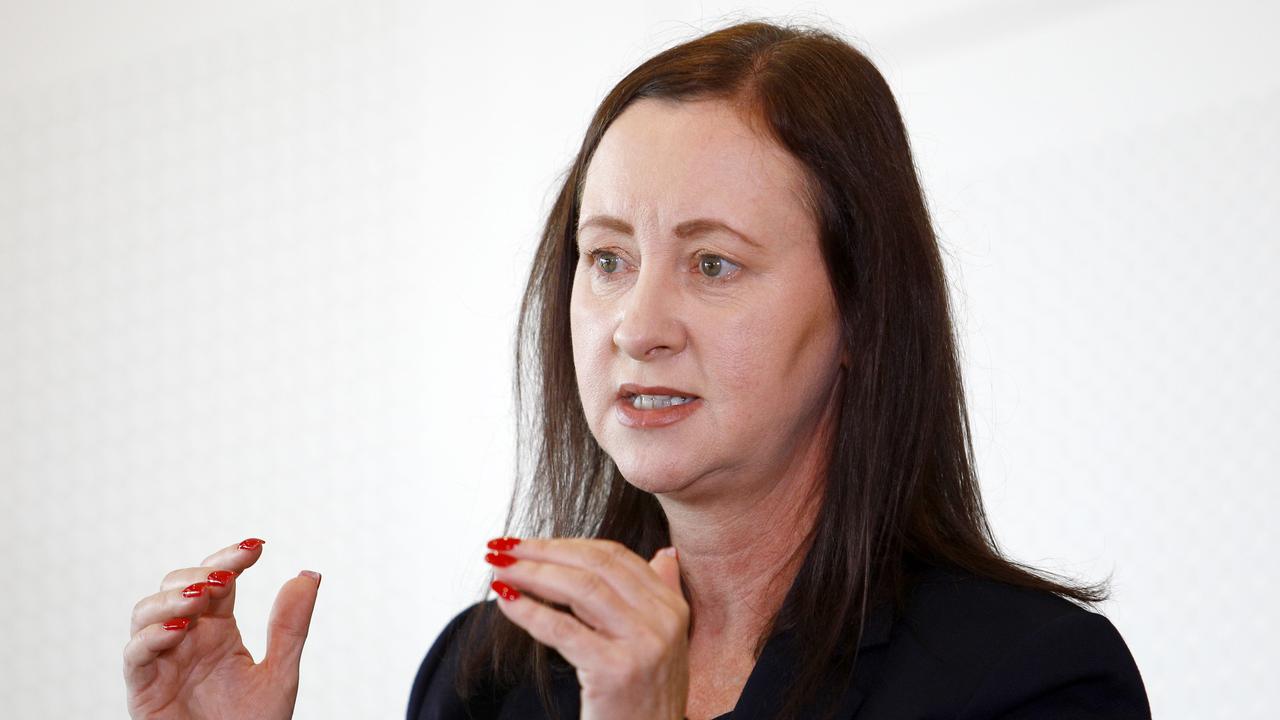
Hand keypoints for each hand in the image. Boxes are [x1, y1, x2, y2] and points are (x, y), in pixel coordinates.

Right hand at [123, 538, 320, 719]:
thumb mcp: (280, 674)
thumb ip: (290, 628)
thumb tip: (308, 577)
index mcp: (219, 630)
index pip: (219, 580)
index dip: (231, 559)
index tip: (257, 548)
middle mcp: (188, 638)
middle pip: (177, 585)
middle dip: (199, 573)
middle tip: (226, 578)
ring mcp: (163, 661)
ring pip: (146, 612)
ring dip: (172, 598)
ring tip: (201, 597)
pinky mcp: (144, 690)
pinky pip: (135, 655)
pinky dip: (151, 636)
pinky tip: (178, 629)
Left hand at [484, 537, 688, 719]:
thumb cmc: (644, 696)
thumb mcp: (663, 642)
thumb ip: (660, 595)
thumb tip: (663, 554)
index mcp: (671, 606)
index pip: (614, 555)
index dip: (567, 543)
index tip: (529, 541)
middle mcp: (662, 620)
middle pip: (594, 564)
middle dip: (543, 551)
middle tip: (504, 548)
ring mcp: (643, 644)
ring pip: (579, 589)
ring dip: (531, 574)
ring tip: (500, 570)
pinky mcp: (617, 670)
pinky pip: (563, 630)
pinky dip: (529, 612)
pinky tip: (506, 602)